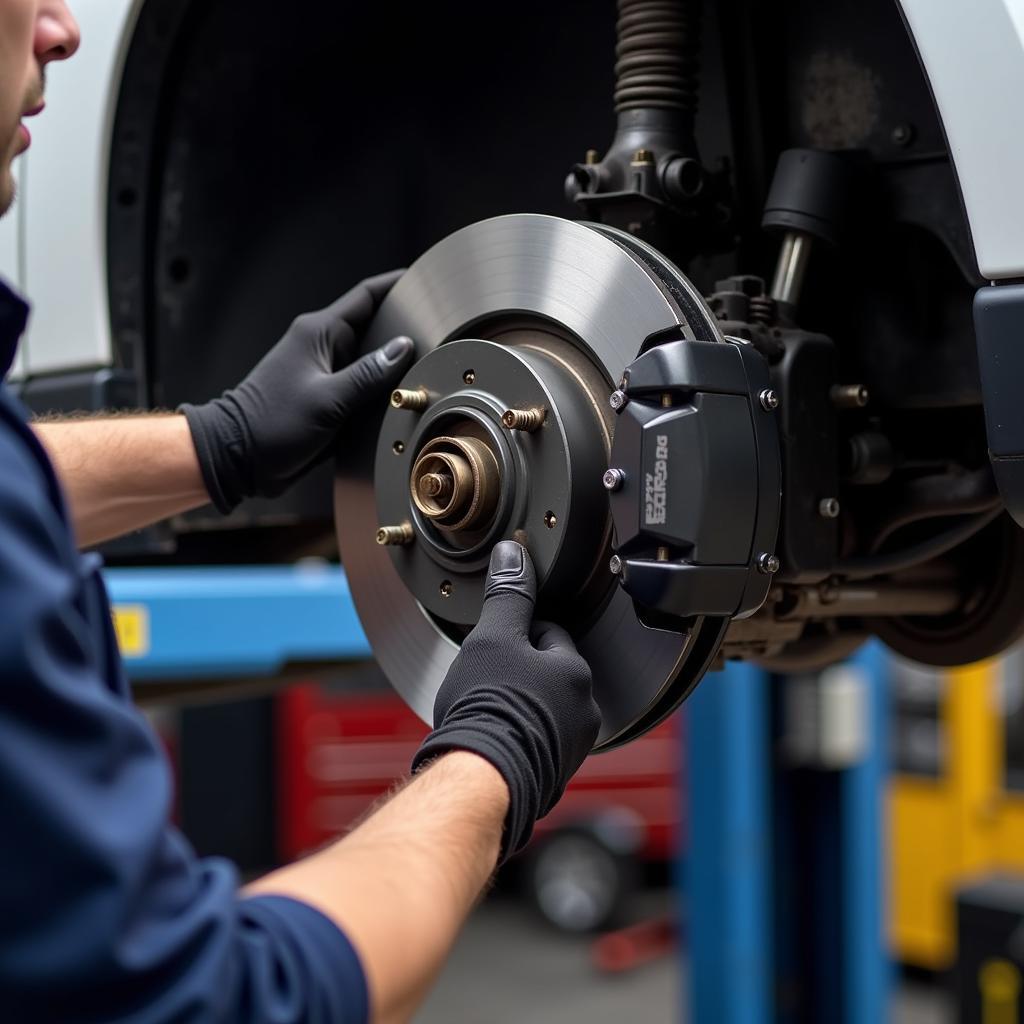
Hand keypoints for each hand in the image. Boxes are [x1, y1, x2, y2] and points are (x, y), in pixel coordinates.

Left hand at [181, 270, 414, 512]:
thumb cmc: (271, 424)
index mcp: (319, 333)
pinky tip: (401, 394)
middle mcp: (323, 346)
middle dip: (404, 329)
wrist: (239, 457)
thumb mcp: (328, 399)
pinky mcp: (327, 395)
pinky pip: (362, 384)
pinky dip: (380, 388)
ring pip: (370, 359)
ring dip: (393, 364)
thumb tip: (403, 348)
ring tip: (427, 365)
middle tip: (438, 331)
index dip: (398, 285)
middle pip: (374, 327)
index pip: (367, 296)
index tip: (426, 282)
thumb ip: (368, 374)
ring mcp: (325, 371)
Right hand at [411, 541, 600, 861]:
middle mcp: (585, 711)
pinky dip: (518, 739)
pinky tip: (493, 739)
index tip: (493, 648)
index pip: (547, 634)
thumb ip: (508, 594)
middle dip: (519, 674)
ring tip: (487, 713)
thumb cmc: (488, 709)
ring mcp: (572, 748)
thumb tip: (514, 553)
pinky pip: (536, 744)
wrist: (481, 779)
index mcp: (576, 672)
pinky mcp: (554, 777)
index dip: (514, 636)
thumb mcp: (493, 636)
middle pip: (546, 674)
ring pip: (542, 711)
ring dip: (520, 707)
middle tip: (486, 682)